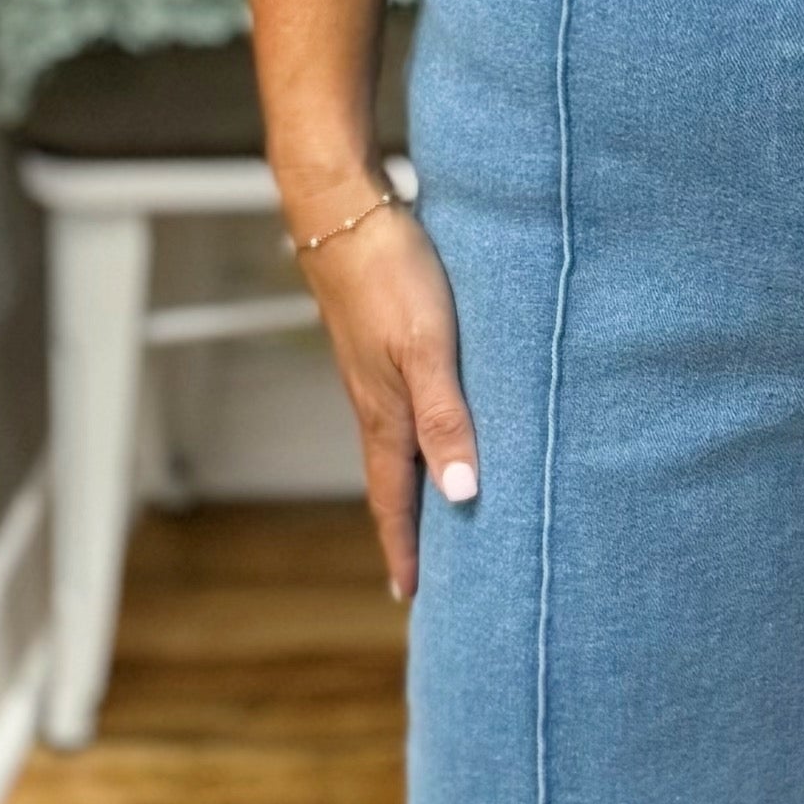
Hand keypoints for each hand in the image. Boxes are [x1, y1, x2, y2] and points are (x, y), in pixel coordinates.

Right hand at [291, 186, 476, 600]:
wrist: (343, 207)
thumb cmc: (390, 272)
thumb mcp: (428, 348)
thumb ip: (446, 418)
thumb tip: (460, 494)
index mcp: (386, 413)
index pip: (396, 499)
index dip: (405, 548)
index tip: (409, 596)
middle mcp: (376, 401)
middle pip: (394, 481)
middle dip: (408, 530)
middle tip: (424, 575)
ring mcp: (375, 372)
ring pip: (398, 445)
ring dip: (415, 484)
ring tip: (435, 515)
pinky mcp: (381, 342)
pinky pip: (403, 408)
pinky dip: (419, 437)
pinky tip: (434, 430)